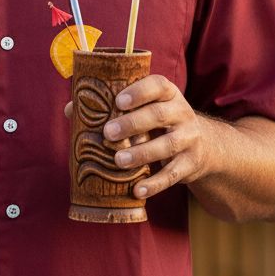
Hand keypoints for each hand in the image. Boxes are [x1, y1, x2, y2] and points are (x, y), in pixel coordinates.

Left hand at [101, 75, 209, 198]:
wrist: (204, 146)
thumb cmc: (159, 123)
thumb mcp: (145, 109)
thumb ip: (111, 107)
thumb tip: (70, 109)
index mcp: (168, 94)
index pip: (158, 85)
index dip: (139, 92)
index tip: (119, 101)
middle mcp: (182, 113)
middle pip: (159, 115)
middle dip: (133, 123)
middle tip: (108, 133)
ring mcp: (189, 139)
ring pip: (167, 145)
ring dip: (142, 153)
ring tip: (118, 161)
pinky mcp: (190, 164)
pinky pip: (173, 175)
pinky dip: (155, 184)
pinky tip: (137, 190)